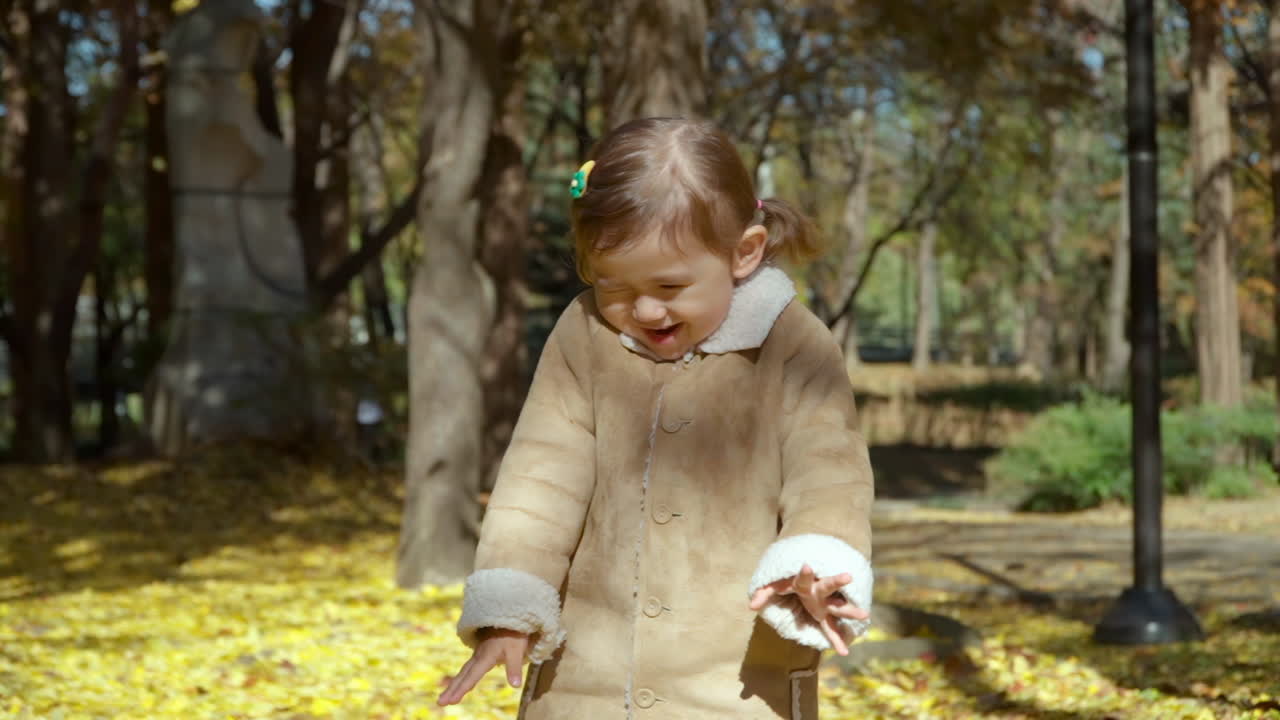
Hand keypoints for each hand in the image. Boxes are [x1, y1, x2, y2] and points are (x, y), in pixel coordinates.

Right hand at [437, 628, 529, 705]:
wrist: (510, 614)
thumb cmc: (514, 633)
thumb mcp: (517, 650)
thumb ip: (514, 668)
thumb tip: (515, 686)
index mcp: (485, 657)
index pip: (472, 677)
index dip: (462, 689)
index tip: (451, 701)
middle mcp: (479, 656)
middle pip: (463, 675)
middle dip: (452, 689)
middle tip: (440, 702)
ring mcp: (479, 653)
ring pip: (464, 671)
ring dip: (455, 684)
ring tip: (446, 697)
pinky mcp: (482, 651)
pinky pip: (469, 666)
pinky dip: (462, 676)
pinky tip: (462, 680)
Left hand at [748, 564, 868, 655]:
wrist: (810, 577)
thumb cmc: (789, 583)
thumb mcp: (775, 587)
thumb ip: (764, 593)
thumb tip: (751, 606)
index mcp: (804, 584)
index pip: (802, 578)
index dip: (804, 573)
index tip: (806, 566)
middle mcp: (817, 592)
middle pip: (827, 586)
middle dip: (837, 582)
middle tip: (848, 576)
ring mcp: (825, 605)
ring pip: (839, 607)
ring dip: (850, 611)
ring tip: (865, 614)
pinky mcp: (826, 617)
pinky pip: (832, 629)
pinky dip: (837, 640)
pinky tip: (844, 653)